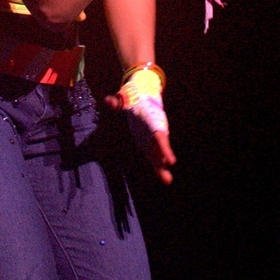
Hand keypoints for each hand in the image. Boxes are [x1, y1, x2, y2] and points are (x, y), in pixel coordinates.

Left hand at [104, 67, 176, 184]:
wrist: (142, 98)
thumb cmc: (133, 98)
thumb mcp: (124, 98)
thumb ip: (117, 101)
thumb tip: (108, 100)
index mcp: (152, 121)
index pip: (159, 135)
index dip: (164, 147)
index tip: (170, 160)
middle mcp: (155, 131)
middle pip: (161, 147)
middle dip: (164, 157)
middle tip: (169, 171)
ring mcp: (153, 138)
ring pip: (159, 154)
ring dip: (162, 167)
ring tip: (168, 180)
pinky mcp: (149, 144)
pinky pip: (155, 157)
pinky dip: (159, 167)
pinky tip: (165, 178)